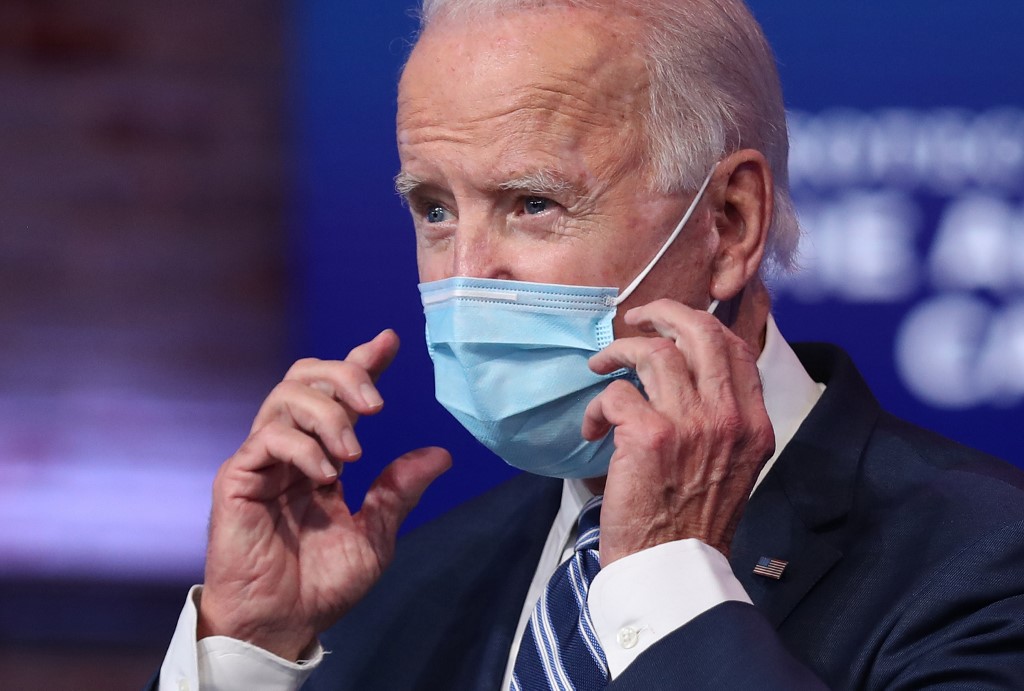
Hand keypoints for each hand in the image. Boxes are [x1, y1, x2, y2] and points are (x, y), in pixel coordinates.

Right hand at [197, 329, 450, 659]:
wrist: (284, 623)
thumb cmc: (322, 583)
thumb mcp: (376, 533)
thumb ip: (399, 489)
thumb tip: (441, 453)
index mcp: (322, 455)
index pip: (338, 394)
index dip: (361, 363)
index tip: (388, 341)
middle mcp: (290, 448)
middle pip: (305, 377)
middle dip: (345, 375)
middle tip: (377, 403)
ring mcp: (261, 460)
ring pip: (285, 396)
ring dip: (328, 414)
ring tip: (353, 454)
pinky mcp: (238, 478)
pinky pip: (267, 438)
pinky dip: (302, 446)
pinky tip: (326, 474)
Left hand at [582, 299, 773, 564]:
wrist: (674, 570)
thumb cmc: (694, 522)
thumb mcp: (732, 467)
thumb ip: (722, 421)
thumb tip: (692, 376)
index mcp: (753, 424)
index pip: (736, 348)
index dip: (701, 324)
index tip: (672, 326)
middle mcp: (728, 417)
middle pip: (700, 332)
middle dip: (664, 313)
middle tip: (638, 319)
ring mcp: (690, 424)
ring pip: (653, 352)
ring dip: (618, 352)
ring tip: (600, 366)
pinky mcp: (648, 435)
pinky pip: (615, 393)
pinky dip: (597, 406)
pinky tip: (592, 429)